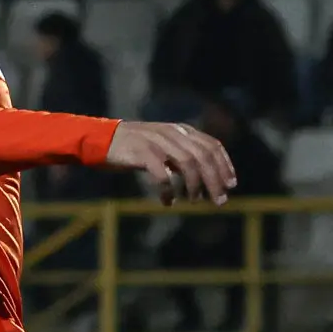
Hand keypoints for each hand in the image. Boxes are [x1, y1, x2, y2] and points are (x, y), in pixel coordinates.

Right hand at [102, 122, 235, 205]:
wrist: (101, 140)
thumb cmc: (134, 149)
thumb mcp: (163, 147)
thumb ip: (182, 157)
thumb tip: (205, 179)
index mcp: (181, 130)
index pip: (212, 145)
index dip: (225, 165)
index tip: (231, 184)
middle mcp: (172, 133)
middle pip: (203, 156)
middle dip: (215, 180)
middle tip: (220, 201)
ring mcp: (157, 141)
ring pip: (187, 163)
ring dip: (195, 185)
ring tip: (194, 201)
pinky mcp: (142, 152)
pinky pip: (162, 173)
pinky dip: (168, 190)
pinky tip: (167, 201)